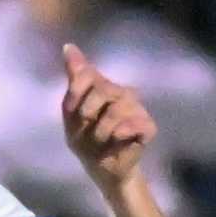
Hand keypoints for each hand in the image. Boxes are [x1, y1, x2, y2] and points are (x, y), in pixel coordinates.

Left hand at [61, 44, 155, 189]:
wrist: (102, 170)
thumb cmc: (86, 142)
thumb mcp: (72, 114)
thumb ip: (74, 81)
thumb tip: (68, 46)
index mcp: (102, 86)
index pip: (88, 73)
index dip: (76, 92)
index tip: (70, 111)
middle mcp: (122, 92)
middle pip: (102, 90)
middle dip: (87, 114)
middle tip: (87, 131)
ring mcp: (136, 108)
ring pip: (116, 110)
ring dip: (101, 131)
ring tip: (102, 140)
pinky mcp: (147, 126)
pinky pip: (134, 124)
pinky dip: (120, 135)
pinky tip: (117, 141)